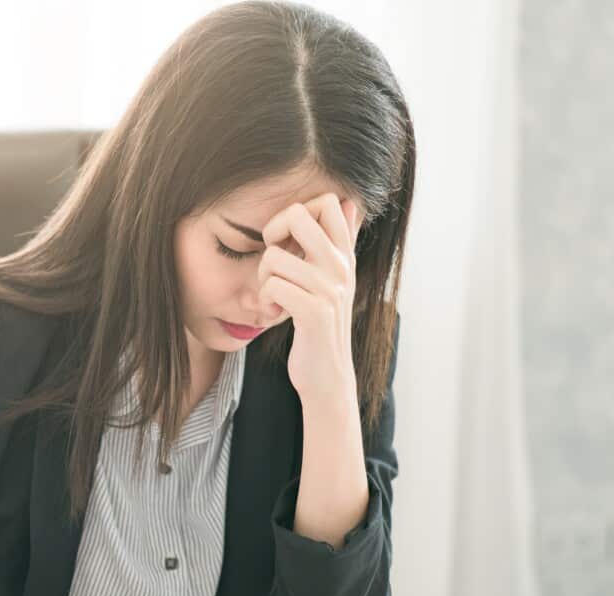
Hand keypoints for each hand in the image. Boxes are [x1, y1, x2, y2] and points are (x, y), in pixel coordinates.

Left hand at [257, 193, 361, 403]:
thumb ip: (342, 240)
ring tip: (273, 298)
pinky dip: (265, 301)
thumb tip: (350, 202)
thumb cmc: (321, 325)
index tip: (288, 239)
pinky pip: (273, 286)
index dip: (296, 211)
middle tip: (274, 261)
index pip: (329, 201)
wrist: (327, 376)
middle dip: (272, 233)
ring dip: (263, 279)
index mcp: (344, 255)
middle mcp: (340, 267)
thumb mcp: (335, 279)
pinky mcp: (315, 312)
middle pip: (297, 214)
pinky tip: (273, 314)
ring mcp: (330, 289)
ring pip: (274, 256)